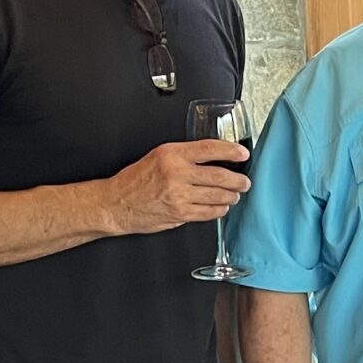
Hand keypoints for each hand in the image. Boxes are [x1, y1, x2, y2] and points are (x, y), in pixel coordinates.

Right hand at [104, 139, 248, 234]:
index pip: (210, 148)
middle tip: (244, 181)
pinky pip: (209, 212)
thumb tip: (214, 158)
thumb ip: (185, 156)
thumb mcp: (158, 156)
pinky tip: (221, 206)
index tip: (242, 153)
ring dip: (232, 196)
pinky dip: (220, 210)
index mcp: (172, 154)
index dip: (231, 151)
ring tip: (234, 194)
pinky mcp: (180, 213)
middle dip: (238, 180)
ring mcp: (179, 195)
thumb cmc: (136, 180)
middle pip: (220, 175)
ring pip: (218, 196)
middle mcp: (177, 173)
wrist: (117, 203)